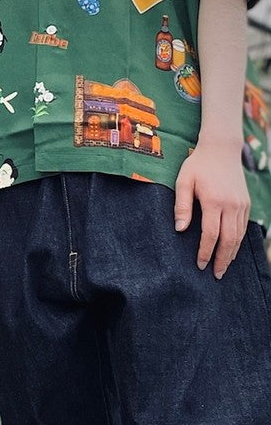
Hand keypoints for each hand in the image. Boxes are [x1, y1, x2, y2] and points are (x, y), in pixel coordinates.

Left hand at [173, 140, 249, 278]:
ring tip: (223, 268)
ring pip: (239, 235)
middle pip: (229, 240)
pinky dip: (238, 242)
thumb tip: (179, 229)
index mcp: (215, 201)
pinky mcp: (245, 203)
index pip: (211, 234)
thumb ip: (181, 206)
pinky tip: (231, 251)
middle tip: (215, 275)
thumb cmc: (197, 166)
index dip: (206, 252)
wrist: (221, 149)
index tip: (200, 265)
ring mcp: (241, 204)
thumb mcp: (183, 182)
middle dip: (222, 259)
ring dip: (231, 254)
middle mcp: (232, 205)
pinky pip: (243, 227)